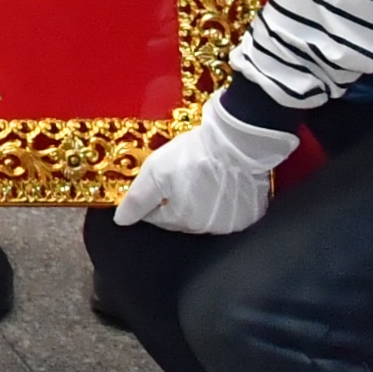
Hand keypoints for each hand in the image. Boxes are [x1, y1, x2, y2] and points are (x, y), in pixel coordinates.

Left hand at [113, 91, 301, 235]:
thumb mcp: (154, 172)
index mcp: (183, 220)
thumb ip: (137, 200)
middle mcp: (208, 229)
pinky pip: (229, 211)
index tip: (160, 179)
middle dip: (175, 199)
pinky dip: (223, 200)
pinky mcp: (250, 214)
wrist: (235, 142)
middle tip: (180, 174)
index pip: (156, 217)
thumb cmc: (193, 155)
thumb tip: (122, 221)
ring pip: (204, 215)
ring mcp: (232, 223)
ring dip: (199, 200)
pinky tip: (221, 183)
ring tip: (202, 176)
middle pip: (180, 218)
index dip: (153, 197)